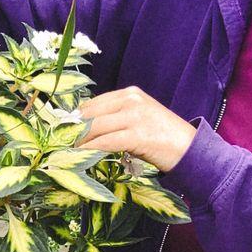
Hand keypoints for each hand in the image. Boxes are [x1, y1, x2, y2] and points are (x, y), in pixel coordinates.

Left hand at [75, 87, 195, 173]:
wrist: (192, 150)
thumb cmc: (165, 138)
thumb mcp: (141, 119)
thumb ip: (118, 118)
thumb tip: (88, 129)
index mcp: (130, 93)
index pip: (93, 103)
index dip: (75, 119)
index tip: (63, 133)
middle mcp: (131, 100)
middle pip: (91, 114)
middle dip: (73, 131)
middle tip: (58, 145)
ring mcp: (135, 116)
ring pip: (95, 127)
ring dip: (77, 142)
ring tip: (64, 152)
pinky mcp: (137, 134)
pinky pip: (105, 142)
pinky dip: (89, 150)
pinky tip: (79, 157)